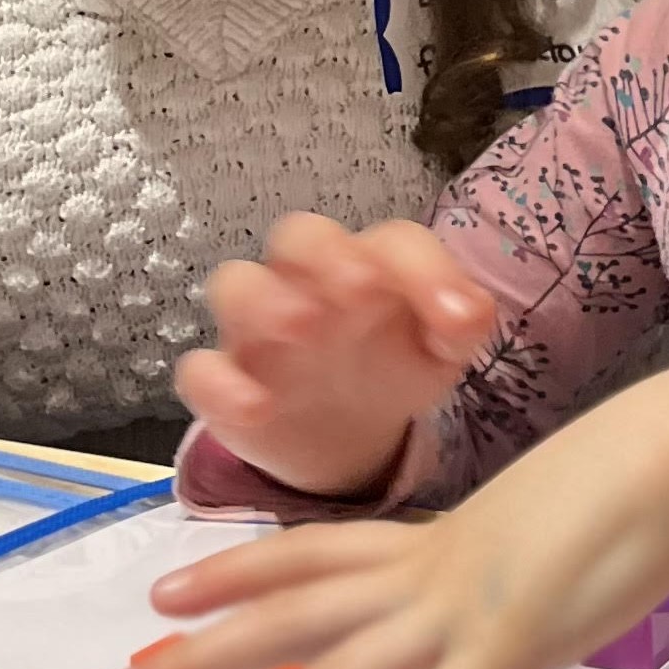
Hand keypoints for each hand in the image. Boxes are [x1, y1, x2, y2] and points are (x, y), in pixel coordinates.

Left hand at [100, 346, 668, 668]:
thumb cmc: (631, 478)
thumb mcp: (541, 521)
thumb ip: (507, 558)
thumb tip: (508, 583)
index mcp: (434, 539)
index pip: (311, 551)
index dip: (234, 573)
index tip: (163, 594)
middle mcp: (423, 573)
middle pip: (287, 618)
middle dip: (193, 663)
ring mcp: (457, 612)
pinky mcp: (506, 648)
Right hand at [175, 212, 497, 498]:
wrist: (348, 433)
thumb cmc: (395, 366)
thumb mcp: (440, 349)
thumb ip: (461, 323)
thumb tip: (466, 313)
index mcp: (369, 264)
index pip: (390, 240)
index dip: (421, 268)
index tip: (453, 321)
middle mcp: (307, 282)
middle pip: (299, 235)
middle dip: (325, 256)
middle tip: (358, 294)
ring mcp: (259, 330)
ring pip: (236, 283)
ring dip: (263, 300)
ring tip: (301, 330)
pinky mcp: (225, 383)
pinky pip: (202, 370)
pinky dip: (219, 383)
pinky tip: (256, 408)